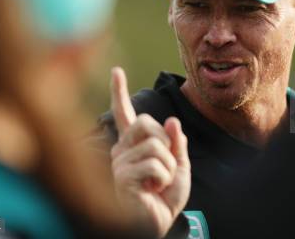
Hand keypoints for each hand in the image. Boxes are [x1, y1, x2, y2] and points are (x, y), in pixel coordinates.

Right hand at [110, 67, 190, 237]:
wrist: (156, 223)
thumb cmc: (165, 197)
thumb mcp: (179, 165)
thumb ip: (176, 143)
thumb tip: (171, 120)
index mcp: (133, 144)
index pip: (125, 114)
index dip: (119, 92)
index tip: (116, 71)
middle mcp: (121, 149)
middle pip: (147, 122)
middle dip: (165, 142)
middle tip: (163, 168)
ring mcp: (119, 162)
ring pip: (155, 145)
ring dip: (167, 167)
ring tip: (158, 184)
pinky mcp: (121, 177)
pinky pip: (155, 164)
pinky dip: (164, 178)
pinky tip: (152, 191)